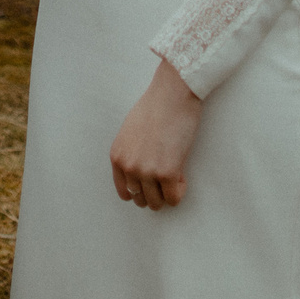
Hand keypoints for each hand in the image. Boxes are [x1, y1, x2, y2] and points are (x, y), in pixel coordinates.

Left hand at [109, 59, 200, 209]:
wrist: (173, 94)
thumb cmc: (156, 107)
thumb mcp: (130, 132)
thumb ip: (130, 154)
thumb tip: (139, 175)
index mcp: (117, 157)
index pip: (125, 192)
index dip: (141, 190)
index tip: (152, 182)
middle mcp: (128, 167)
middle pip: (140, 199)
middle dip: (155, 192)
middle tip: (166, 176)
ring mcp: (146, 171)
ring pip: (156, 203)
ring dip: (167, 193)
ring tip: (174, 172)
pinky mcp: (167, 173)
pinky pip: (174, 199)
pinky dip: (179, 191)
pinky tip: (182, 173)